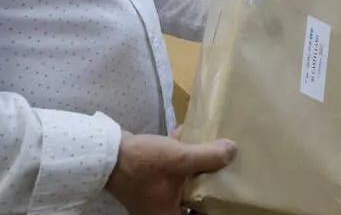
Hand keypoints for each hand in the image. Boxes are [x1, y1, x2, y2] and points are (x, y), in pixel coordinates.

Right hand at [105, 131, 236, 214]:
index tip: (226, 190)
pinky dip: (178, 155)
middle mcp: (160, 209)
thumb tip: (233, 151)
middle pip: (193, 198)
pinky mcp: (148, 179)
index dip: (213, 206)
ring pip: (182, 181)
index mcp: (168, 214)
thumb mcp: (179, 158)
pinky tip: (186, 134)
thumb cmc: (142, 164)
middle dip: (207, 180)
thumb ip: (207, 157)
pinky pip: (170, 169)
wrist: (106, 152)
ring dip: (193, 165)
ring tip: (210, 148)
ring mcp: (153, 194)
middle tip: (224, 167)